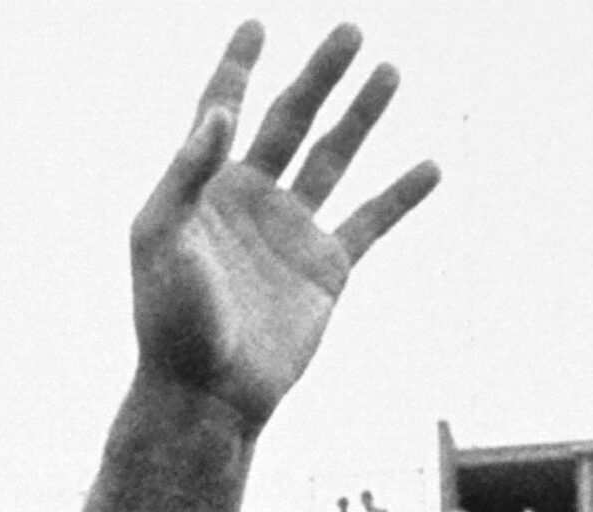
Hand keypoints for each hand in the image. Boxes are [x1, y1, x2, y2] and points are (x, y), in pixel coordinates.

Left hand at [131, 21, 438, 432]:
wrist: (206, 394)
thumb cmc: (171, 323)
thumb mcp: (162, 241)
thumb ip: (187, 173)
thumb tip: (218, 112)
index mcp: (203, 193)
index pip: (221, 114)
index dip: (237, 70)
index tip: (255, 25)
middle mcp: (248, 205)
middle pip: (289, 122)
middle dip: (319, 77)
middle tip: (349, 31)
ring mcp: (289, 234)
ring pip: (333, 158)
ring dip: (360, 115)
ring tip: (389, 68)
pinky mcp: (324, 270)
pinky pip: (372, 221)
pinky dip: (402, 195)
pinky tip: (430, 166)